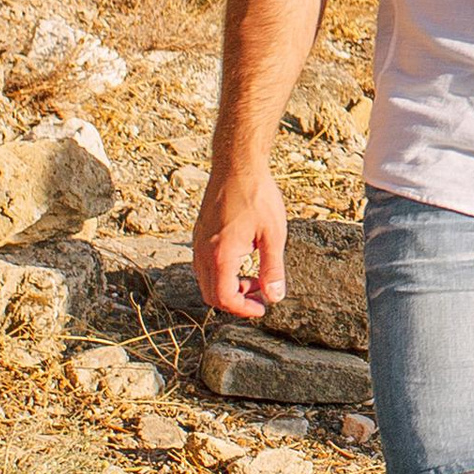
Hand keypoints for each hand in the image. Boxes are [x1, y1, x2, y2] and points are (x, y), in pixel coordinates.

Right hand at [194, 160, 287, 321]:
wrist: (237, 165)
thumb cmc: (257, 196)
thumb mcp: (273, 234)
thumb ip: (273, 268)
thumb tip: (275, 297)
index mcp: (220, 256)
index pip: (225, 298)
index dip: (244, 309)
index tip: (263, 307)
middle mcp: (203, 252)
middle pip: (211, 294)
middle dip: (236, 301)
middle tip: (261, 295)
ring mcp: (198, 242)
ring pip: (205, 280)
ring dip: (228, 287)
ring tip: (255, 277)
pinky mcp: (199, 234)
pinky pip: (204, 265)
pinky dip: (221, 273)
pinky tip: (243, 260)